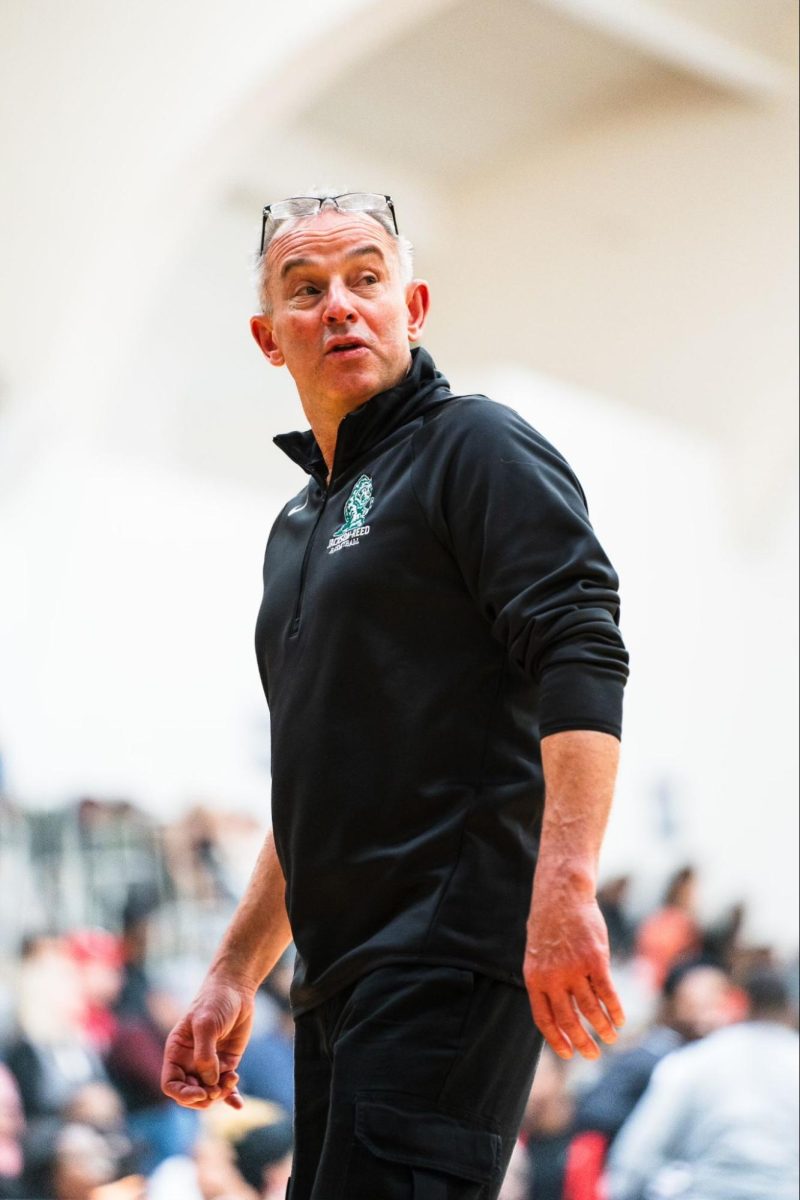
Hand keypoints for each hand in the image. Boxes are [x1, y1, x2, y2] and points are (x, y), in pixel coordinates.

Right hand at [161, 976, 255, 1108]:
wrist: (236, 990)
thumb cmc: (214, 1002)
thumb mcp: (206, 1025)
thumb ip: (205, 1054)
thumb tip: (210, 1082)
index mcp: (176, 1052)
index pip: (171, 1084)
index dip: (182, 1094)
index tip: (199, 1094)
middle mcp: (190, 1061)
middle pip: (190, 1092)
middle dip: (203, 1097)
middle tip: (217, 1090)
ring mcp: (209, 1063)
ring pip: (209, 1091)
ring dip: (220, 1094)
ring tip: (232, 1080)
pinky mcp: (226, 1063)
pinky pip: (226, 1085)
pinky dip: (231, 1096)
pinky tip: (238, 1105)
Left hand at [524, 890, 623, 1060]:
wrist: (561, 894)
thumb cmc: (549, 924)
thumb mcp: (537, 954)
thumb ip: (545, 980)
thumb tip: (557, 1009)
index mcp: (534, 979)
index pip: (544, 1019)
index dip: (556, 1040)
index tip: (568, 1054)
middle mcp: (553, 978)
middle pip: (568, 1020)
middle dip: (582, 1042)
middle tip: (593, 1055)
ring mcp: (575, 969)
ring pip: (590, 1010)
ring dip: (602, 1028)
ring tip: (610, 1038)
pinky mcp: (595, 960)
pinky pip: (607, 993)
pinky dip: (615, 1010)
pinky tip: (620, 1020)